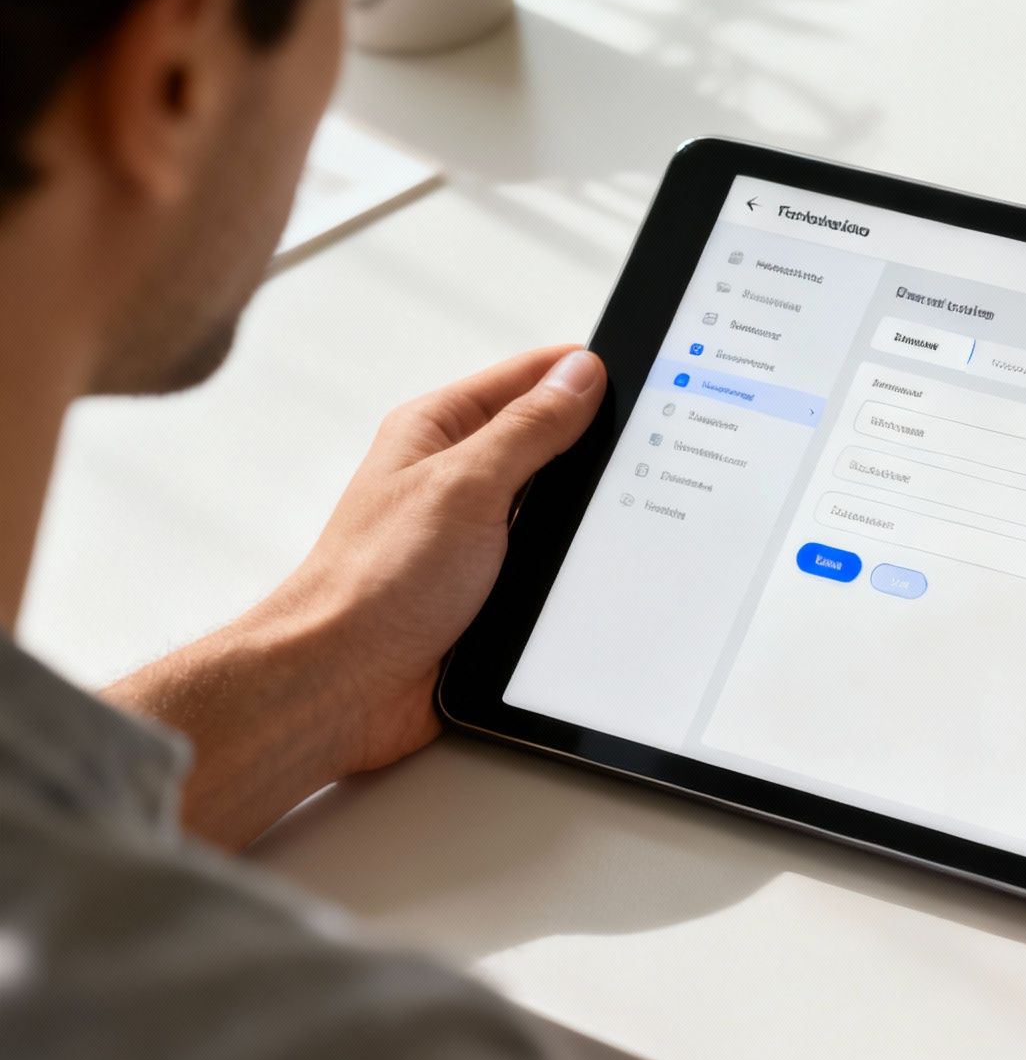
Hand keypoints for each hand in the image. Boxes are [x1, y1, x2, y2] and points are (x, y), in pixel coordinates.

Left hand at [105, 345, 606, 848]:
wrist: (345, 684)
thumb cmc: (374, 583)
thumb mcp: (467, 486)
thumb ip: (529, 428)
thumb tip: (581, 375)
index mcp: (439, 430)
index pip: (528, 378)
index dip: (584, 376)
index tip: (645, 383)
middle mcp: (456, 477)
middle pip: (549, 441)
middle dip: (595, 451)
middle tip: (646, 455)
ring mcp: (474, 534)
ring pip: (555, 506)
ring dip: (584, 517)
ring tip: (623, 516)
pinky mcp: (489, 587)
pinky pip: (549, 561)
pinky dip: (573, 564)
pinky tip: (598, 569)